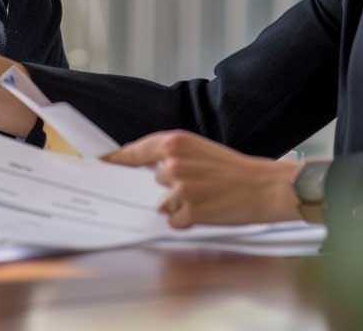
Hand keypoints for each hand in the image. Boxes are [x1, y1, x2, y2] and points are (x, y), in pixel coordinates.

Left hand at [105, 130, 301, 228]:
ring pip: (162, 202)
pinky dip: (185, 219)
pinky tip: (206, 210)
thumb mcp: (197, 149)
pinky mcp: (189, 211)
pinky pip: (174, 220)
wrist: (262, 186)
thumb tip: (145, 170)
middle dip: (165, 186)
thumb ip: (170, 155)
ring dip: (177, 203)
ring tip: (204, 196)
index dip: (115, 160)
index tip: (99, 165)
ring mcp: (179, 188)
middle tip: (193, 185)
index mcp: (174, 142)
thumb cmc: (231, 167)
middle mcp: (172, 163)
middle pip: (150, 180)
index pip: (134, 151)